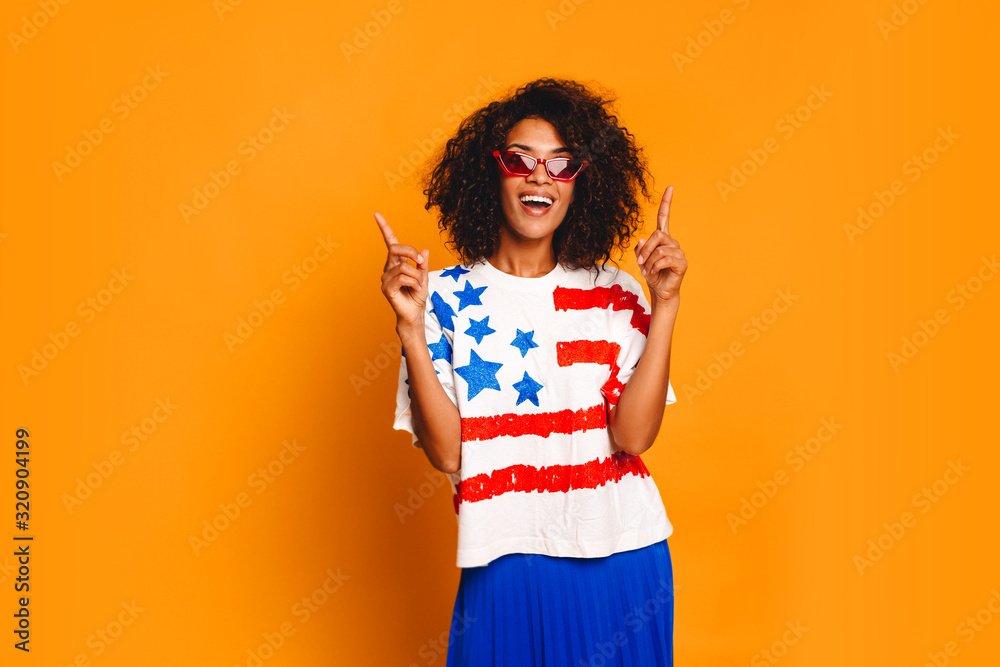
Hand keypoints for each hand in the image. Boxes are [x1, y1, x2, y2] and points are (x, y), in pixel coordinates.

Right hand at [376, 211, 428, 328]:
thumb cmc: (416, 295)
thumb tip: (424, 250)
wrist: (414, 313)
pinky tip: (415, 290)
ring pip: (404, 267)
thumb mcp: (424, 276)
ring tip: (419, 286)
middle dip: (412, 253)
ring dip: (417, 276)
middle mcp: (388, 267)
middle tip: (422, 263)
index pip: (390, 242)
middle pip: (397, 249)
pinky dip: (414, 283)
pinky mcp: (387, 288)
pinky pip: (403, 277)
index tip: (376, 214)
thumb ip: (423, 264)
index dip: (384, 227)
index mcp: (396, 262)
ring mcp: (386, 278)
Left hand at [635, 185, 686, 304]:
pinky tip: (653, 273)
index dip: (667, 202)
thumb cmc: (652, 275)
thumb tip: (642, 239)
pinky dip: (655, 267)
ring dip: (649, 262)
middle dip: (645, 250)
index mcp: (663, 239)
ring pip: (660, 249)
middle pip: (658, 234)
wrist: (660, 291)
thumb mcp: (641, 261)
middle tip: (640, 263)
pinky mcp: (682, 263)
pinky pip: (665, 259)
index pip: (664, 217)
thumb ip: (641, 249)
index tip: (670, 187)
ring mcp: (678, 252)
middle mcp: (672, 243)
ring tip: (647, 271)